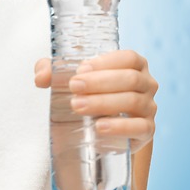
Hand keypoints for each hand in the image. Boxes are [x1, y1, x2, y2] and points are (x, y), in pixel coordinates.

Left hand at [34, 50, 158, 153]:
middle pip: (130, 79)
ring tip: (77, 106)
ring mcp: (149, 108)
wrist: (97, 129)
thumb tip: (40, 77)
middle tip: (73, 88)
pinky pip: (140, 128)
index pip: (128, 58)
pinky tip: (99, 127)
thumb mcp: (69, 78)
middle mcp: (146, 84)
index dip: (105, 62)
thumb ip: (51, 71)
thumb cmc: (87, 93)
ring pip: (133, 101)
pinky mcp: (147, 132)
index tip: (80, 69)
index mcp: (133, 65)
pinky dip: (119, 127)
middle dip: (99, 82)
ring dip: (103, 103)